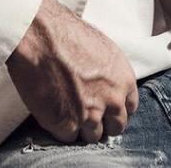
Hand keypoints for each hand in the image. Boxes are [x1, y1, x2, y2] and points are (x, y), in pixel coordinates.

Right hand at [6, 0, 138, 143]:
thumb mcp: (101, 49)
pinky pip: (68, 138)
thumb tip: (104, 85)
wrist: (40, 35)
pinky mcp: (67, 125)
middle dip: (103, 122)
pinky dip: (60, 128)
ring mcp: (90, 116)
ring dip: (81, 127)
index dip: (115, 108)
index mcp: (123, 79)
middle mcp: (112, 100)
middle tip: (86, 112)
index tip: (106, 107)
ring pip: (93, 137)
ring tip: (66, 109)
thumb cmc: (65, 33)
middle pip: (116, 127)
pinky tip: (52, 109)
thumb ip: (109, 74)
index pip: (130, 107)